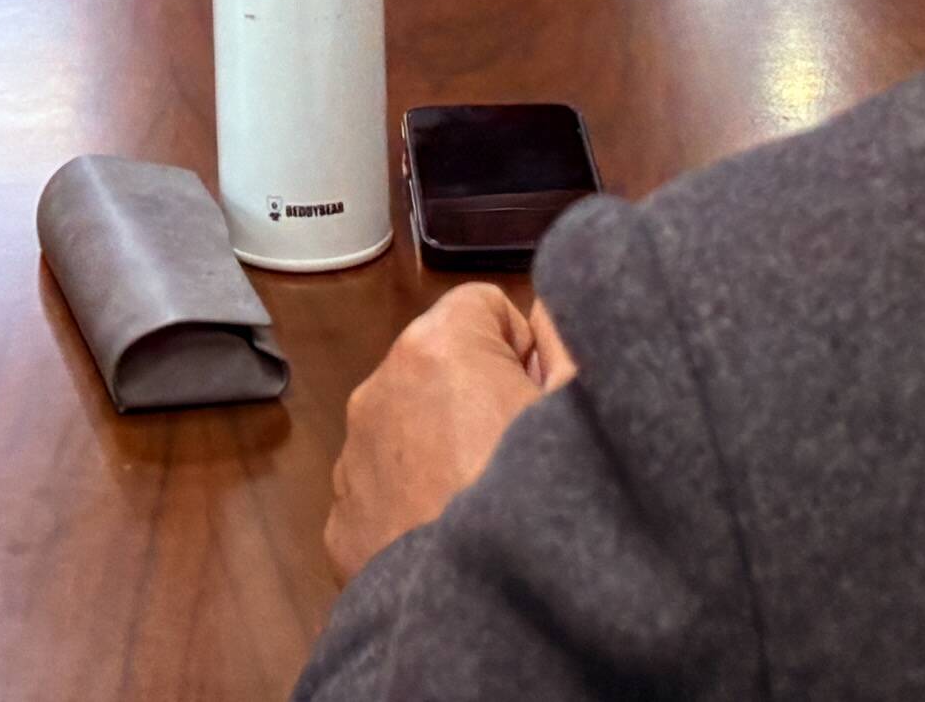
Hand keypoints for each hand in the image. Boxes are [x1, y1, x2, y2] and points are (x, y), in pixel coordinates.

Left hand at [326, 282, 580, 576]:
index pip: (484, 306)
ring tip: (487, 503)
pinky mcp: (341, 525)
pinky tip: (451, 540)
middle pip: (440, 366)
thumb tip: (544, 308)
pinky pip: (385, 490)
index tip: (538, 401)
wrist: (480, 619)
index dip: (523, 351)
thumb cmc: (539, 503)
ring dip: (442, 450)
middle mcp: (376, 391)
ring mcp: (351, 460)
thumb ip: (565, 334)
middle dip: (478, 396)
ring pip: (408, 428)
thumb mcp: (583, 406)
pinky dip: (415, 505)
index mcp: (434, 347)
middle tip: (520, 455)